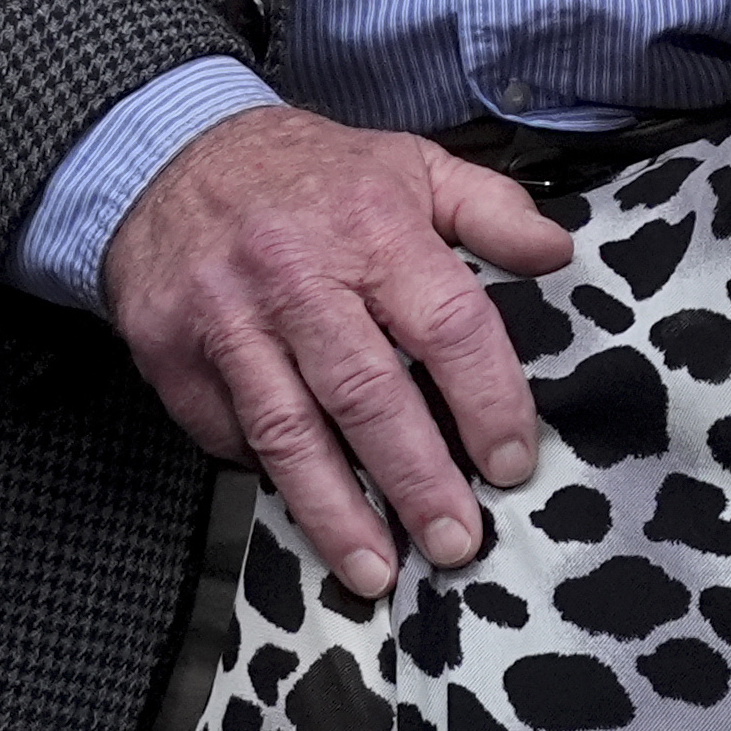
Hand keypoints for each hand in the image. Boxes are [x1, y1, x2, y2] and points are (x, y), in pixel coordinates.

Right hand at [105, 103, 576, 599]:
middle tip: (456, 541)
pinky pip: (226, 434)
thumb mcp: (412, 165)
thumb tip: (558, 254)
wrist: (172, 159)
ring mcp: (229, 322)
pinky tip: (303, 510)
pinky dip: (264, 476)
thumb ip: (491, 210)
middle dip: (416, 479)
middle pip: (368, 394)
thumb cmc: (315, 175)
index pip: (447, 323)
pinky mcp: (172, 358)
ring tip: (378, 570)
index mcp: (375, 227)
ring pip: (289, 432)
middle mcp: (300, 277)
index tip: (511, 462)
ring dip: (336, 510)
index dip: (485, 398)